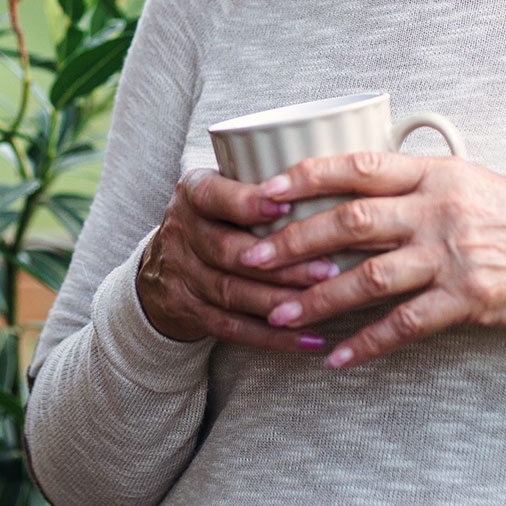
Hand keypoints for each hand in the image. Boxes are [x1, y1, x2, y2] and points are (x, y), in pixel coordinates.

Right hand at [134, 170, 347, 351]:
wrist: (160, 268)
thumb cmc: (218, 217)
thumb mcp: (224, 186)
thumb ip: (266, 177)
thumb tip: (346, 167)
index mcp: (193, 192)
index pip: (215, 196)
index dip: (248, 203)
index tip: (287, 204)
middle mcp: (182, 232)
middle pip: (229, 251)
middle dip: (282, 263)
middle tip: (329, 267)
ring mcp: (182, 275)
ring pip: (233, 292)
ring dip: (282, 300)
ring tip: (326, 301)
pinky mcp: (189, 312)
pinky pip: (232, 328)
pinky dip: (272, 337)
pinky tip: (309, 338)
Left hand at [238, 150, 505, 369]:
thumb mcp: (465, 179)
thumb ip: (412, 181)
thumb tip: (348, 182)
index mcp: (435, 174)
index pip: (360, 167)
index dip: (308, 176)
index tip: (265, 190)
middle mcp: (439, 210)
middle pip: (352, 222)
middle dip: (294, 241)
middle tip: (250, 257)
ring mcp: (452, 256)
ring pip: (369, 277)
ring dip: (317, 298)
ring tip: (277, 313)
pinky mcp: (466, 298)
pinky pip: (405, 324)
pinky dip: (367, 343)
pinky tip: (337, 357)